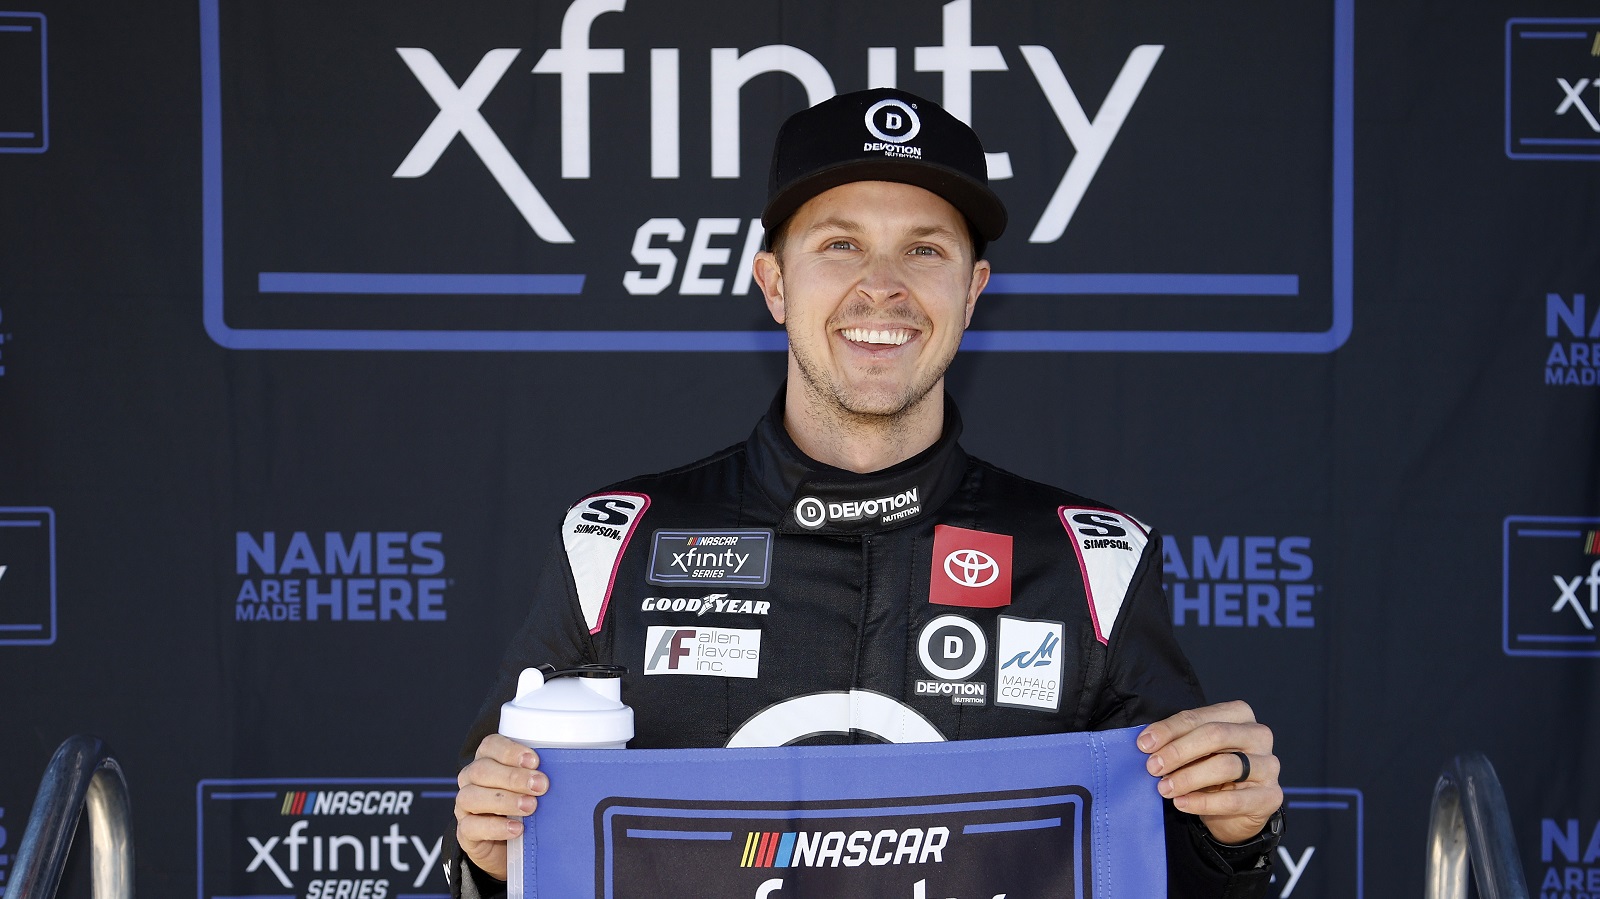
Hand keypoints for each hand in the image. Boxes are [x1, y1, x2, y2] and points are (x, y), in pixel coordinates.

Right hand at [453, 734, 548, 881]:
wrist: (510, 848)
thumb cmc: (524, 808)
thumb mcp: (534, 788)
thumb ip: (541, 776)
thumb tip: (569, 769)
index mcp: (488, 760)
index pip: (490, 745)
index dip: (510, 751)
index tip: (534, 760)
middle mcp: (471, 780)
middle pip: (482, 770)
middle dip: (513, 777)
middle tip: (540, 786)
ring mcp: (464, 806)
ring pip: (471, 796)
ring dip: (504, 800)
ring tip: (530, 807)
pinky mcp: (465, 832)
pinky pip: (471, 826)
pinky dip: (496, 827)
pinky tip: (517, 828)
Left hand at [1137, 700, 1281, 845]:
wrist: (1235, 811)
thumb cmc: (1210, 771)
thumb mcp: (1193, 752)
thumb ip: (1176, 742)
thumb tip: (1146, 743)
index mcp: (1239, 715)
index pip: (1199, 717)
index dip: (1169, 730)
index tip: (1144, 744)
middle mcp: (1259, 735)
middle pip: (1215, 735)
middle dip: (1178, 751)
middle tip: (1152, 767)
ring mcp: (1268, 766)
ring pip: (1225, 765)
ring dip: (1188, 777)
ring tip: (1164, 788)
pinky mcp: (1271, 796)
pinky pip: (1234, 800)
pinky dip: (1203, 802)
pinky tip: (1182, 803)